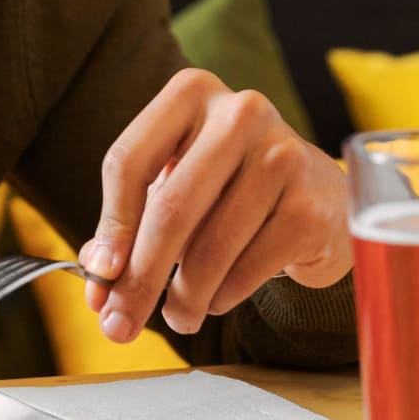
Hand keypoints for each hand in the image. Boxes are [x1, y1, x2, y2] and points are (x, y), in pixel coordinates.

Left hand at [78, 68, 350, 341]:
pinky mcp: (311, 204)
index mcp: (190, 94)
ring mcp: (282, 155)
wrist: (320, 200)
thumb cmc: (231, 191)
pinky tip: (217, 299)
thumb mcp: (176, 190)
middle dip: (140, 278)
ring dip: (183, 298)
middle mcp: (239, 112)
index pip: (129, 161)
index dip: (111, 226)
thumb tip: (98, 286)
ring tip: (176, 319)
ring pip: (209, 246)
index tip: (99, 276)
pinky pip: (247, 268)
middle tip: (119, 325)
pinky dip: (222, 296)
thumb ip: (131, 229)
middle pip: (170, 207)